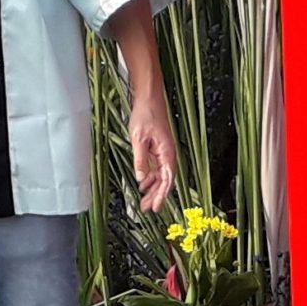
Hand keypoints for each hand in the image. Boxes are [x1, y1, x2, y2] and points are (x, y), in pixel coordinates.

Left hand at [125, 87, 177, 212]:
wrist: (148, 97)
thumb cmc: (147, 113)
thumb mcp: (139, 138)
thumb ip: (140, 160)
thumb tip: (141, 178)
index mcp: (167, 152)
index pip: (167, 180)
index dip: (162, 195)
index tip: (156, 207)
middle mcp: (167, 153)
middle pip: (164, 180)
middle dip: (156, 195)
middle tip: (147, 208)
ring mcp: (163, 151)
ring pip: (159, 175)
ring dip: (152, 188)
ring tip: (144, 200)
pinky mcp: (157, 147)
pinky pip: (155, 167)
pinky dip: (150, 176)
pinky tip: (143, 183)